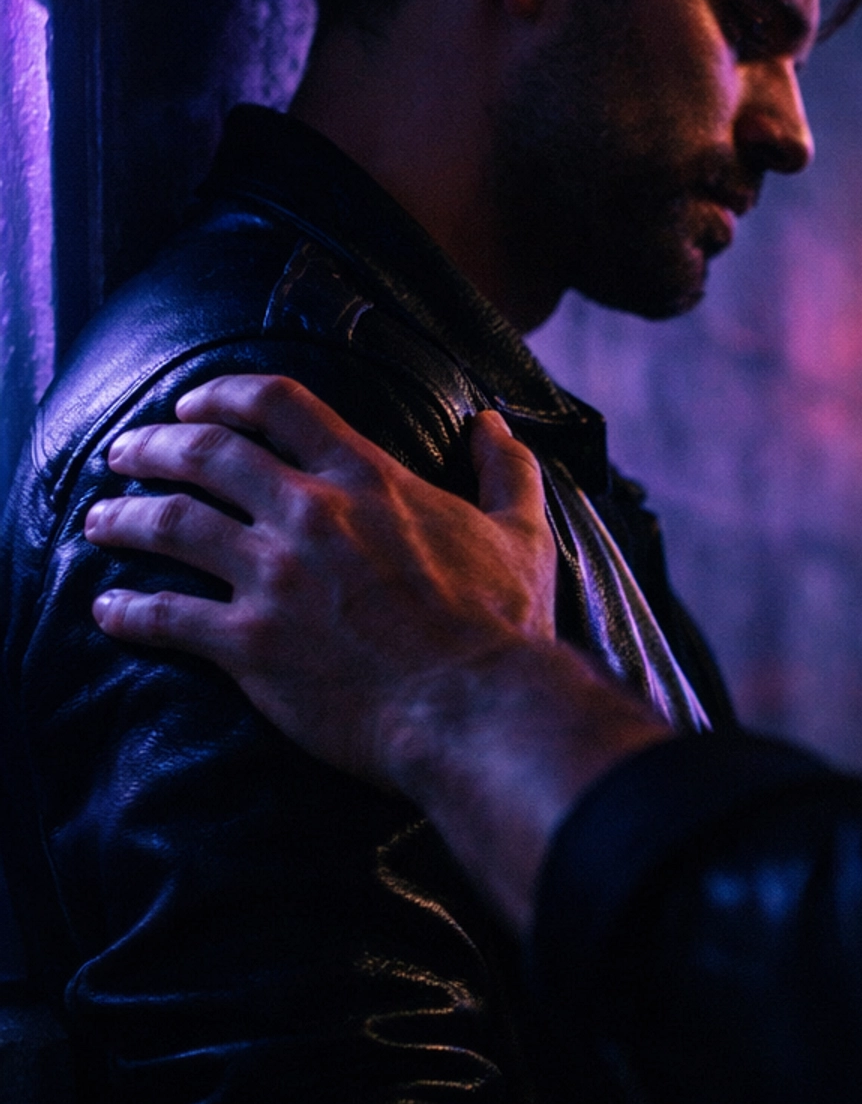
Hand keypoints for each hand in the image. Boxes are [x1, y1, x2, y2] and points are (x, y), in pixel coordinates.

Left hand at [87, 374, 557, 785]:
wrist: (476, 708)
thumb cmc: (502, 626)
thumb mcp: (520, 533)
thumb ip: (505, 469)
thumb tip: (492, 424)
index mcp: (367, 479)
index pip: (276, 403)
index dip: (221, 395)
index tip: (190, 406)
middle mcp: (309, 514)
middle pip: (205, 453)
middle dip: (152, 447)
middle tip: (125, 454)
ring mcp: (273, 578)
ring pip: (170, 525)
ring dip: (124, 518)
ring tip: (99, 520)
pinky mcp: (250, 644)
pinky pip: (166, 617)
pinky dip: (127, 611)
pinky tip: (107, 611)